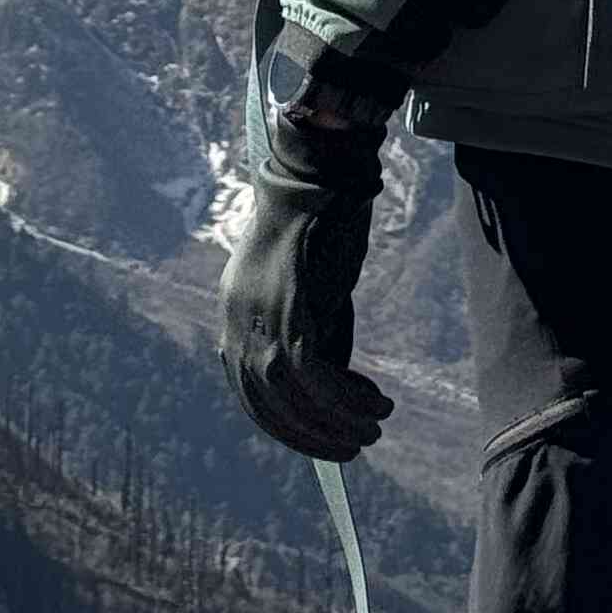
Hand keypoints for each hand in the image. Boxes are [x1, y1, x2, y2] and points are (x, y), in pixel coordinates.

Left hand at [217, 108, 394, 462]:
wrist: (324, 167)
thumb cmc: (324, 220)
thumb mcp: (310, 287)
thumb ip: (313, 334)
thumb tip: (332, 394)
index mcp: (234, 312)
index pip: (250, 393)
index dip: (288, 425)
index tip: (324, 438)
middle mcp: (236, 319)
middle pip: (266, 404)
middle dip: (312, 435)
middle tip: (354, 445)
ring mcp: (259, 315)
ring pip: (292, 397)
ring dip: (335, 423)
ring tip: (373, 428)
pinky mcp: (290, 308)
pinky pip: (316, 376)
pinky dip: (348, 399)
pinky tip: (378, 403)